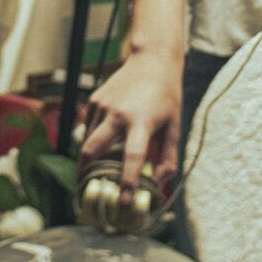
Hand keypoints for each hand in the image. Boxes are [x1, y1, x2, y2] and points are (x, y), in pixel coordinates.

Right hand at [80, 47, 183, 193]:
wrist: (152, 60)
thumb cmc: (167, 96)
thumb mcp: (175, 126)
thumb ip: (169, 157)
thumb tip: (159, 183)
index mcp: (142, 121)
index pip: (133, 156)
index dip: (129, 181)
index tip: (124, 201)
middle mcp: (118, 113)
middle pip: (91, 149)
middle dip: (86, 172)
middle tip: (87, 189)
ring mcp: (103, 105)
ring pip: (87, 140)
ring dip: (90, 158)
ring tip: (97, 170)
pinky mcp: (94, 100)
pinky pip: (89, 127)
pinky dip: (93, 139)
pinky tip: (104, 140)